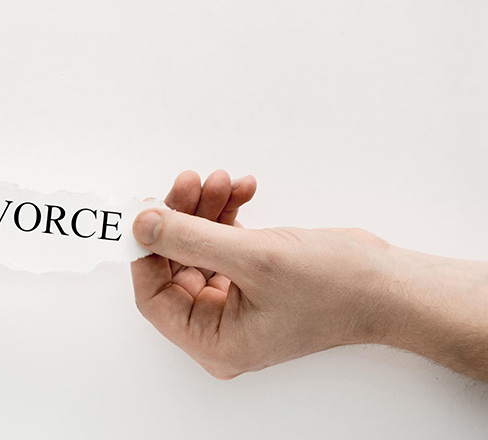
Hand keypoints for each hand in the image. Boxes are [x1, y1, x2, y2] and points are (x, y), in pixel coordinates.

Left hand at [131, 172, 487, 379]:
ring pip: (198, 247)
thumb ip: (189, 239)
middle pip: (175, 265)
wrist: (390, 283)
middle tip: (190, 180)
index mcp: (213, 341)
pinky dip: (228, 214)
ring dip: (206, 209)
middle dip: (183, 218)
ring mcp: (234, 302)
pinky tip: (244, 187)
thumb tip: (140, 225)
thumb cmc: (335, 287)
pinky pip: (222, 242)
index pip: (154, 297)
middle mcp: (219, 327)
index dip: (147, 252)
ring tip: (225, 178)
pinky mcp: (250, 279)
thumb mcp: (254, 258)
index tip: (146, 210)